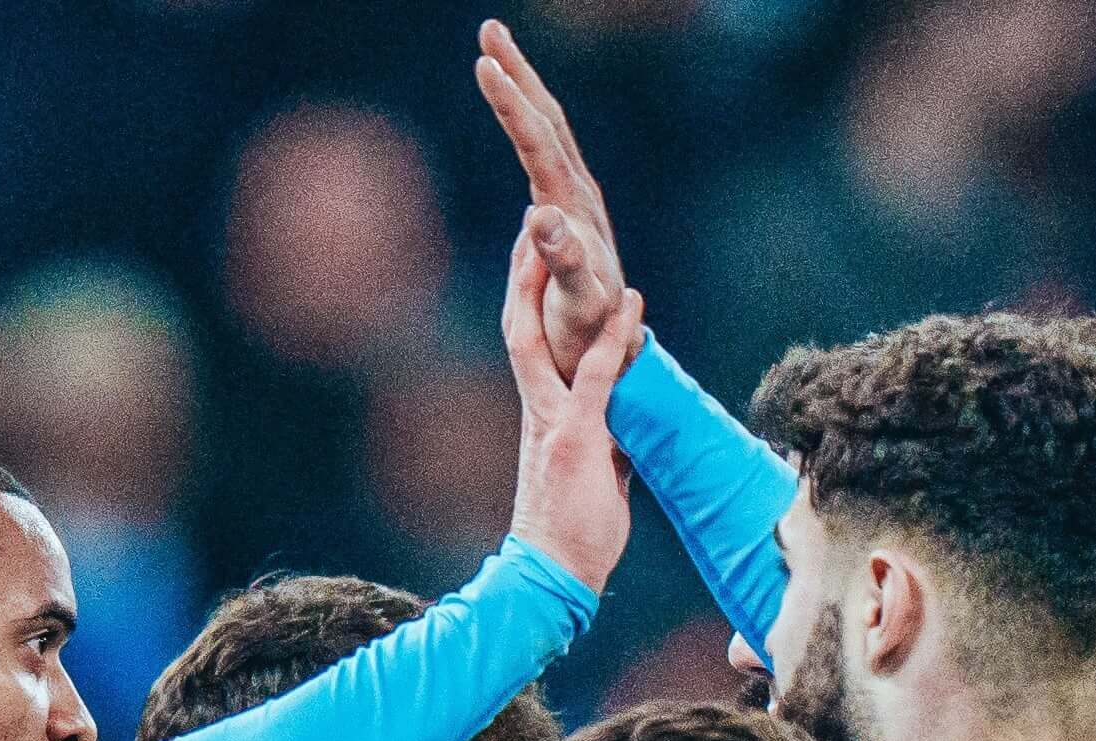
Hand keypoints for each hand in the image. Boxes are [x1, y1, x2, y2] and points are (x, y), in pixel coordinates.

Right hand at [475, 21, 628, 382]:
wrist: (611, 353)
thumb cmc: (590, 336)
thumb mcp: (579, 302)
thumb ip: (564, 259)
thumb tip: (537, 214)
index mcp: (573, 208)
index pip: (538, 141)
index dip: (510, 103)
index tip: (483, 65)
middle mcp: (576, 194)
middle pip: (546, 117)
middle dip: (518, 73)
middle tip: (488, 30)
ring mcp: (571, 201)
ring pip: (545, 129)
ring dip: (522, 89)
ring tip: (493, 57)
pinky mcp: (564, 213)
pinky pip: (542, 153)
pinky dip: (524, 122)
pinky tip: (515, 113)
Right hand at [501, 230, 643, 593]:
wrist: (550, 579)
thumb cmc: (571, 541)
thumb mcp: (591, 479)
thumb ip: (603, 445)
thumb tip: (623, 432)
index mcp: (538, 421)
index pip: (525, 349)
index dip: (524, 303)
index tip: (530, 261)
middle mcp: (537, 414)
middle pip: (516, 330)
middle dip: (520, 277)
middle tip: (527, 224)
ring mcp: (553, 424)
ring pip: (537, 341)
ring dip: (546, 286)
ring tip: (557, 236)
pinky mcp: (576, 440)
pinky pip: (594, 376)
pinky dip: (613, 336)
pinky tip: (631, 300)